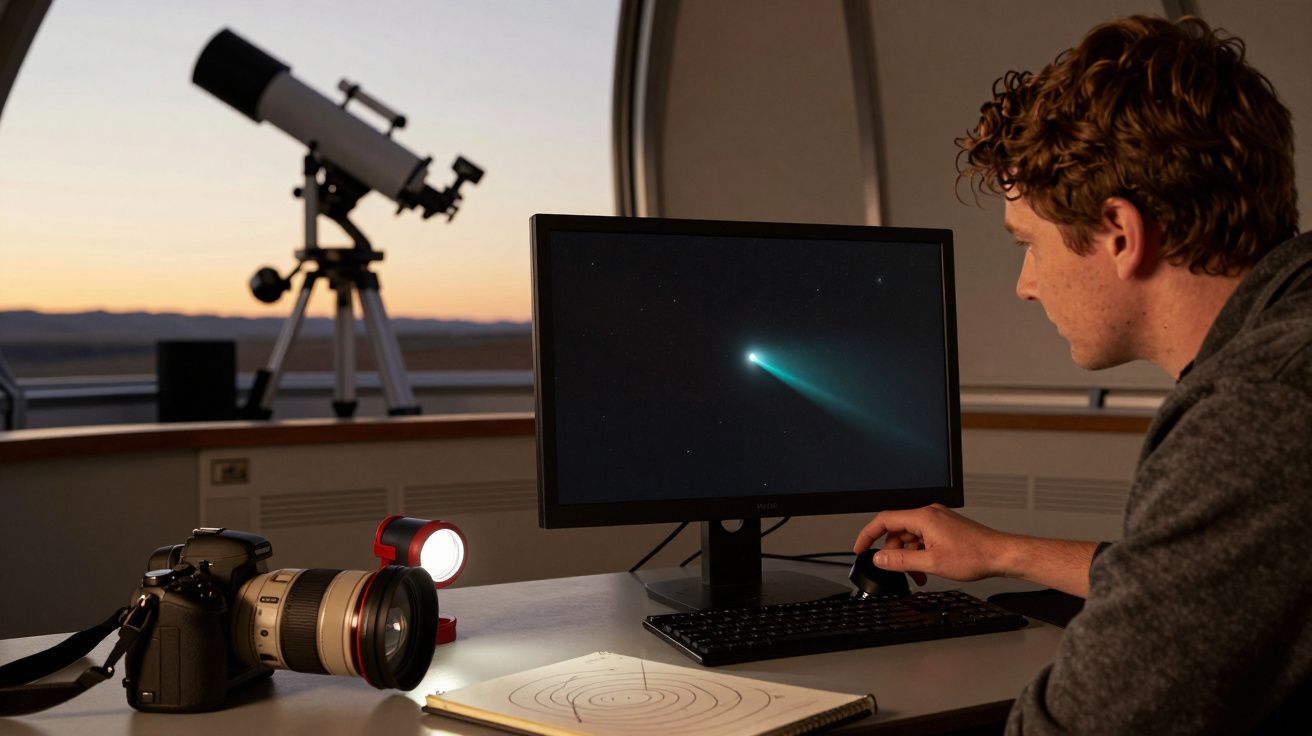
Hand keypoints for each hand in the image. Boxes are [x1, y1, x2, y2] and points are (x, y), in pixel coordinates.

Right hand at [852, 504, 1012, 585]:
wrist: (1001, 555)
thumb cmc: (974, 555)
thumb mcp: (931, 562)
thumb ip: (900, 560)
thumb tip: (879, 558)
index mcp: (923, 517)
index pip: (884, 520)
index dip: (868, 535)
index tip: (860, 548)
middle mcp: (930, 514)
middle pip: (898, 530)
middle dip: (894, 552)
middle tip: (897, 571)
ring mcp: (939, 520)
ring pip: (912, 537)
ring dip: (909, 556)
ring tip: (919, 575)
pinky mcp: (946, 528)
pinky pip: (924, 538)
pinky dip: (921, 553)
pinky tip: (928, 568)